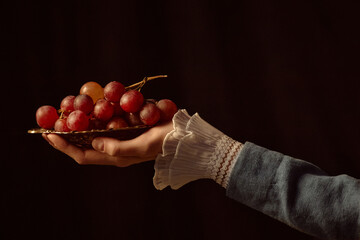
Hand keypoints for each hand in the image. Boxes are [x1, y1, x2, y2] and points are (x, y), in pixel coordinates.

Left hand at [42, 121, 173, 166]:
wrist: (182, 136)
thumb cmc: (164, 142)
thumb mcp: (142, 146)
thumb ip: (118, 147)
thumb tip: (94, 141)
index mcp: (116, 158)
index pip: (84, 156)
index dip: (65, 147)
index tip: (49, 135)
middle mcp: (114, 149)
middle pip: (84, 145)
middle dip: (66, 136)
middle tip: (51, 123)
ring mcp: (120, 138)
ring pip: (92, 133)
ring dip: (78, 124)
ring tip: (66, 113)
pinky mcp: (127, 128)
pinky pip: (105, 123)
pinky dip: (95, 116)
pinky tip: (91, 106)